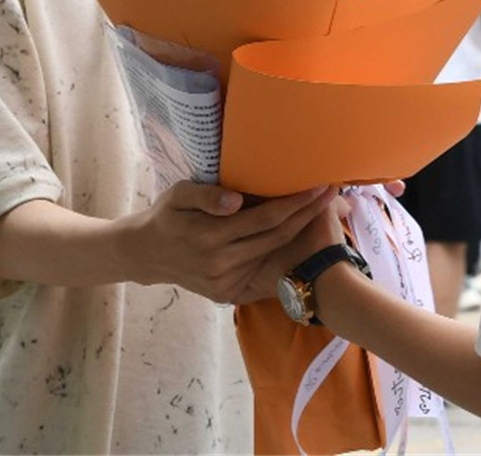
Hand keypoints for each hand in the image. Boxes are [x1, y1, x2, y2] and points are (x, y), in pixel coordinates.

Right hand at [117, 181, 336, 303]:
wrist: (147, 255)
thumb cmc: (167, 216)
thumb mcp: (177, 195)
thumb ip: (206, 196)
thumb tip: (236, 201)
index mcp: (210, 237)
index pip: (266, 218)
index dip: (296, 202)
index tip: (321, 185)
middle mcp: (220, 263)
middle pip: (277, 237)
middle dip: (308, 215)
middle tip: (333, 193)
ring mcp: (224, 282)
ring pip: (272, 255)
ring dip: (301, 233)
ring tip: (324, 209)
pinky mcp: (226, 294)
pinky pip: (261, 270)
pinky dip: (282, 253)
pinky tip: (301, 236)